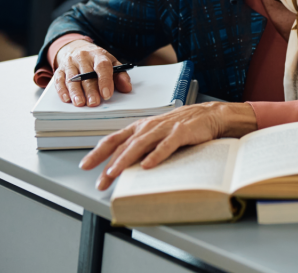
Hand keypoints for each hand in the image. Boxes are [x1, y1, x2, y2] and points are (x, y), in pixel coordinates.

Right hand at [51, 40, 131, 106]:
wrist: (76, 48)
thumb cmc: (97, 59)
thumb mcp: (111, 62)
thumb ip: (120, 75)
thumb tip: (127, 87)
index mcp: (98, 55)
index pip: (102, 66)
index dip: (105, 81)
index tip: (107, 94)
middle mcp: (83, 57)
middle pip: (87, 75)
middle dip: (91, 90)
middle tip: (94, 103)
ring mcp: (70, 63)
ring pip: (72, 78)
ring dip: (75, 92)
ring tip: (80, 103)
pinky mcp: (60, 69)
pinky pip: (59, 80)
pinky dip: (62, 90)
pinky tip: (66, 98)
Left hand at [79, 101, 256, 189]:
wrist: (211, 115)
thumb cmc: (185, 126)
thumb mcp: (159, 134)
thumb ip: (143, 147)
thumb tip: (125, 166)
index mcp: (142, 127)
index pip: (114, 139)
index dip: (98, 152)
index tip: (86, 165)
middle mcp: (149, 127)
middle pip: (124, 145)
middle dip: (109, 164)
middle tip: (100, 181)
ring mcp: (165, 129)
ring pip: (140, 145)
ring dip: (126, 160)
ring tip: (115, 173)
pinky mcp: (182, 132)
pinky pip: (166, 145)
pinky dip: (156, 155)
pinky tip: (147, 166)